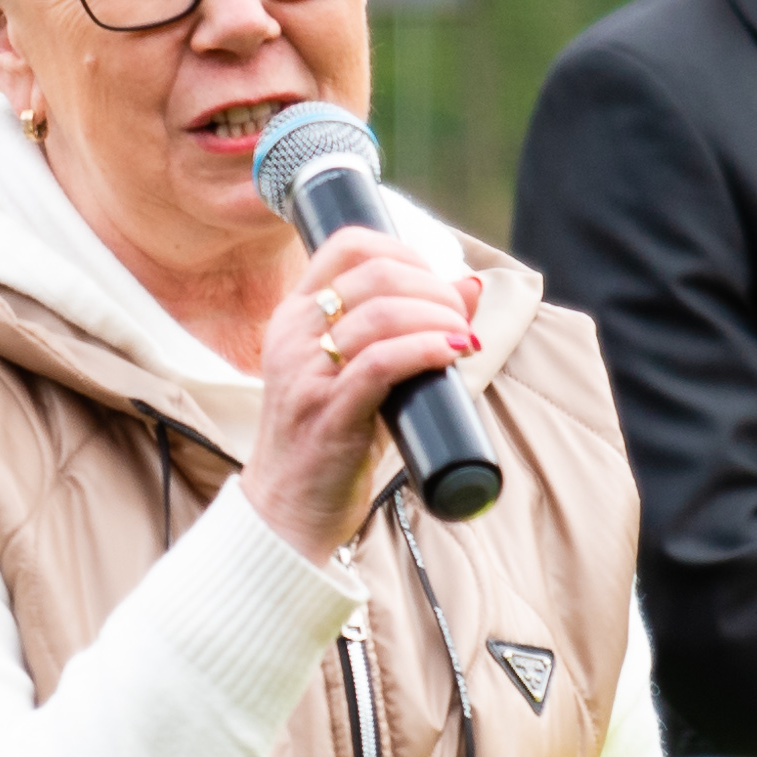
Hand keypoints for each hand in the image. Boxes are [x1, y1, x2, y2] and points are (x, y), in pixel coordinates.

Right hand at [231, 223, 481, 558]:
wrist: (286, 510)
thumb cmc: (329, 440)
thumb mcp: (356, 374)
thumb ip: (401, 331)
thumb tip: (469, 287)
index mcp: (293, 317)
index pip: (346, 245)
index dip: (403, 250)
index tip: (435, 279)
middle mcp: (292, 336)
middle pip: (374, 275)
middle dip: (432, 288)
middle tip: (460, 318)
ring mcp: (306, 374)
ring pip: (381, 314)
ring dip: (437, 318)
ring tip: (462, 339)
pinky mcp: (327, 414)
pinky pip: (381, 363)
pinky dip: (424, 349)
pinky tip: (450, 353)